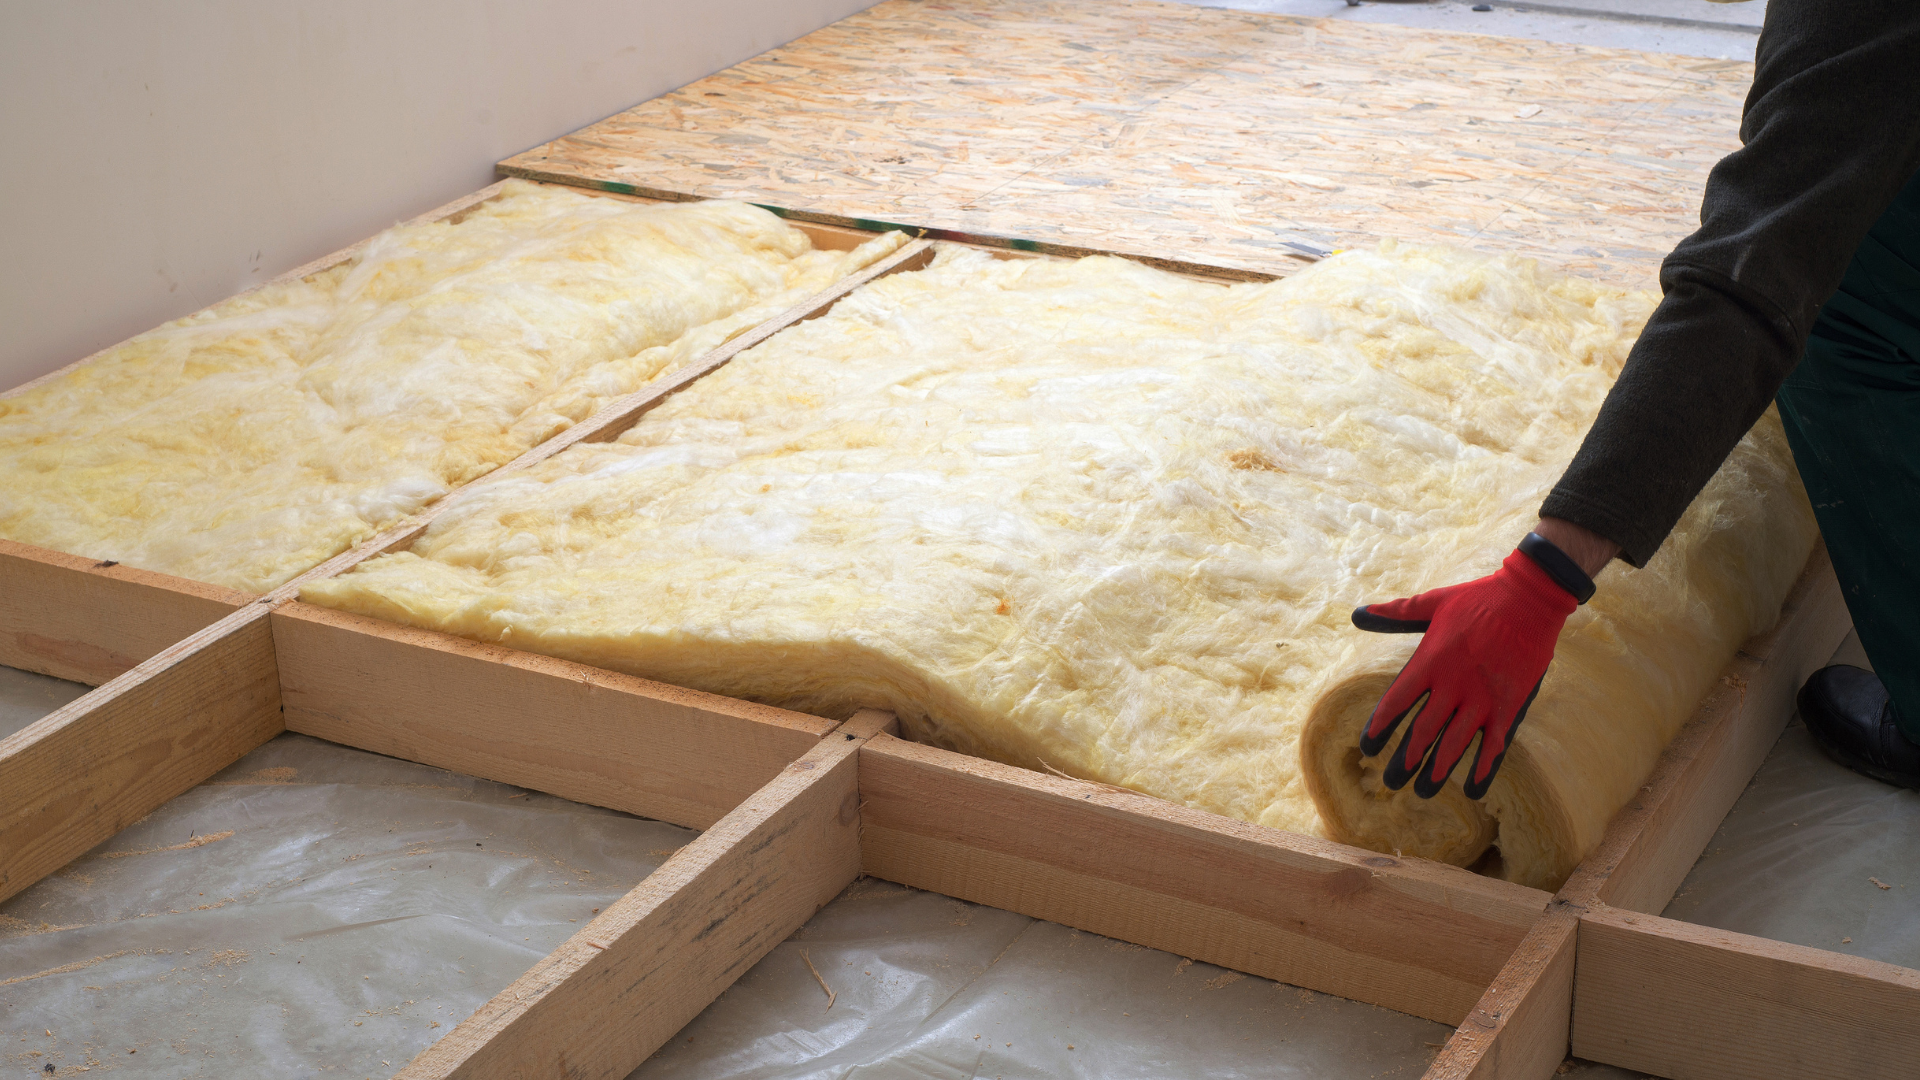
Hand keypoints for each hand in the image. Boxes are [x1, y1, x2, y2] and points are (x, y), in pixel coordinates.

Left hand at [1351, 533, 1595, 798]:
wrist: (1530, 598)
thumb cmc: (1477, 599)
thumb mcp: (1432, 602)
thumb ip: (1395, 613)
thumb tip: (1358, 614)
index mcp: (1430, 660)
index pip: (1396, 702)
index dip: (1380, 727)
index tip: (1367, 747)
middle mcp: (1453, 684)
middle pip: (1422, 731)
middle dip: (1405, 760)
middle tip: (1390, 782)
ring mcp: (1483, 697)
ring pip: (1455, 743)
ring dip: (1438, 770)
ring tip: (1422, 792)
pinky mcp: (1510, 705)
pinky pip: (1494, 744)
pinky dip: (1483, 768)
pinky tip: (1473, 789)